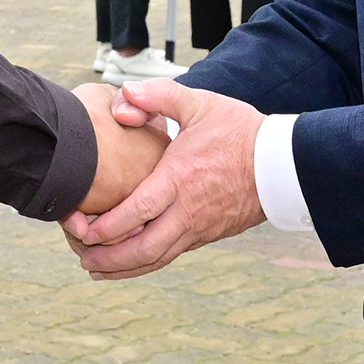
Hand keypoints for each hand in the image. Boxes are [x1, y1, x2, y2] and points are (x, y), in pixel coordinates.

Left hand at [65, 80, 266, 278]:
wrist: (283, 163)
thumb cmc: (241, 132)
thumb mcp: (200, 104)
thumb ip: (160, 95)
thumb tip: (124, 94)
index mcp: (180, 178)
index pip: (137, 212)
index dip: (105, 227)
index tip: (80, 229)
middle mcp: (188, 210)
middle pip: (143, 248)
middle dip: (108, 259)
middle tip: (81, 258)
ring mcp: (199, 227)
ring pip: (157, 258)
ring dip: (125, 268)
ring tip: (96, 269)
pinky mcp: (208, 234)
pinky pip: (172, 254)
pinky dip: (147, 262)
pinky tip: (131, 263)